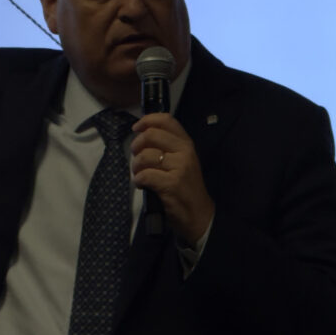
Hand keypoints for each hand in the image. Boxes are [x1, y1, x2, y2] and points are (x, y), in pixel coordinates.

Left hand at [130, 112, 214, 244]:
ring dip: (136, 166)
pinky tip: (141, 185)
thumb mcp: (182, 161)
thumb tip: (142, 134)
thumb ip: (167, 146)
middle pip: (151, 135)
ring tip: (139, 174)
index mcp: (186, 143)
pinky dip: (138, 180)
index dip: (147, 121)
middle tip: (136, 157)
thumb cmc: (186, 187)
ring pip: (145, 156)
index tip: (136, 128)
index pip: (166, 120)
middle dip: (136, 145)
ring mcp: (180, 167)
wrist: (199, 215)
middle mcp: (185, 151)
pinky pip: (145, 175)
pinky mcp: (172, 184)